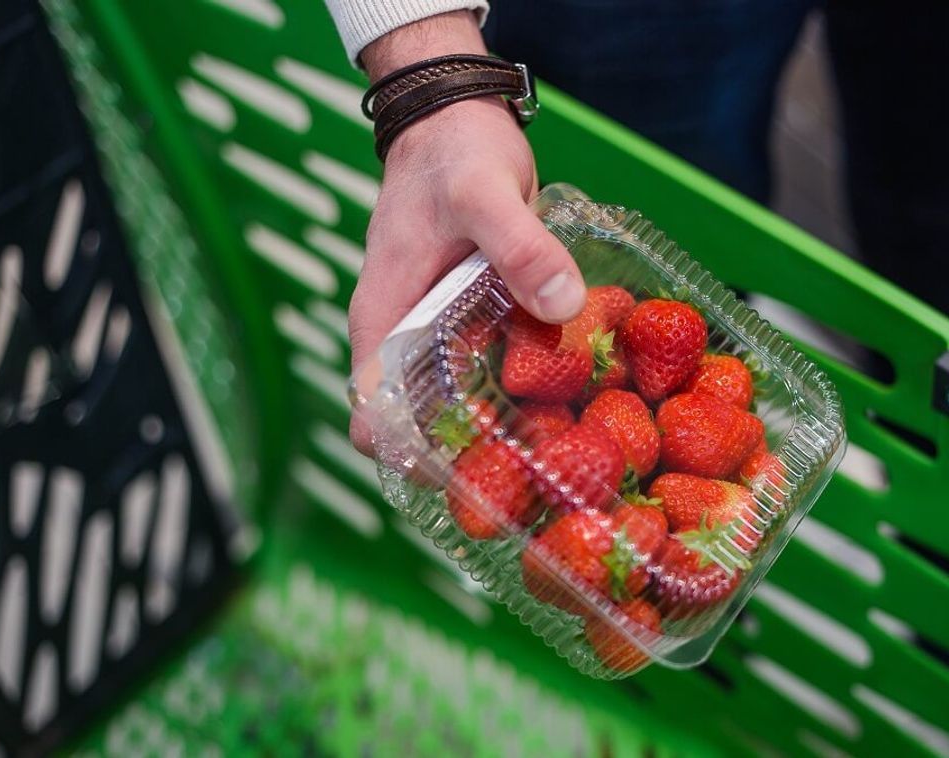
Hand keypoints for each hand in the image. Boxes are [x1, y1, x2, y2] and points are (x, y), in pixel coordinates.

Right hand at [349, 12, 585, 453]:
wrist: (456, 117)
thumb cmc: (453, 153)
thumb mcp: (486, 193)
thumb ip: (520, 246)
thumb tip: (562, 305)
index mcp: (383, 322)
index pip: (374, 422)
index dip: (413, 462)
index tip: (475, 479)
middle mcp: (403, 337)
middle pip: (422, 426)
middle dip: (474, 458)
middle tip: (542, 477)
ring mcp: (437, 330)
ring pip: (459, 401)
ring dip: (503, 426)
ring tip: (568, 448)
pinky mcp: (470, 318)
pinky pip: (491, 367)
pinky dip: (522, 385)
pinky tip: (574, 394)